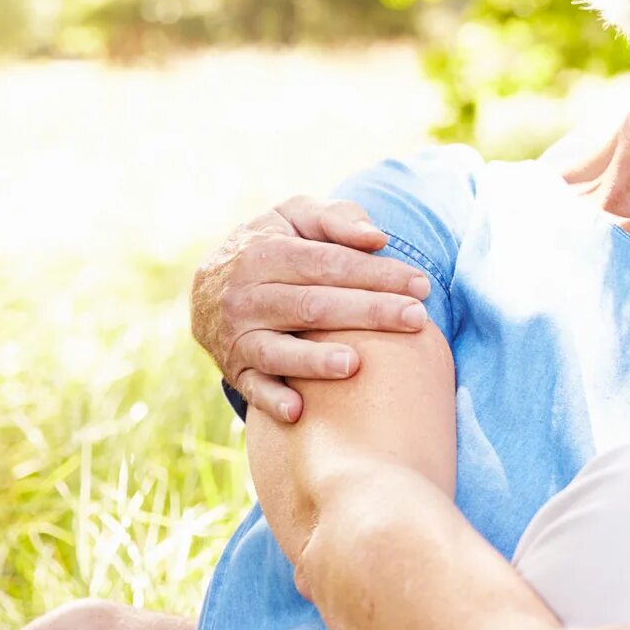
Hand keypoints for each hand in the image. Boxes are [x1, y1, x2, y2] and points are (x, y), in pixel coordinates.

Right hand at [190, 195, 431, 421]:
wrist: (208, 287)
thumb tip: (376, 238)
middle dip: (369, 312)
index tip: (421, 286)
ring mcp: (238, 336)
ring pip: (279, 350)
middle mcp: (247, 295)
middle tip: (416, 319)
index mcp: (265, 253)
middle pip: (314, 305)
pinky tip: (298, 411)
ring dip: (315, 360)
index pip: (330, 263)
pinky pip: (252, 388)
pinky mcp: (234, 369)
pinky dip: (272, 400)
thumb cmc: (271, 247)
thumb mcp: (293, 217)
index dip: (377, 273)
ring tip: (355, 363)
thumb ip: (334, 218)